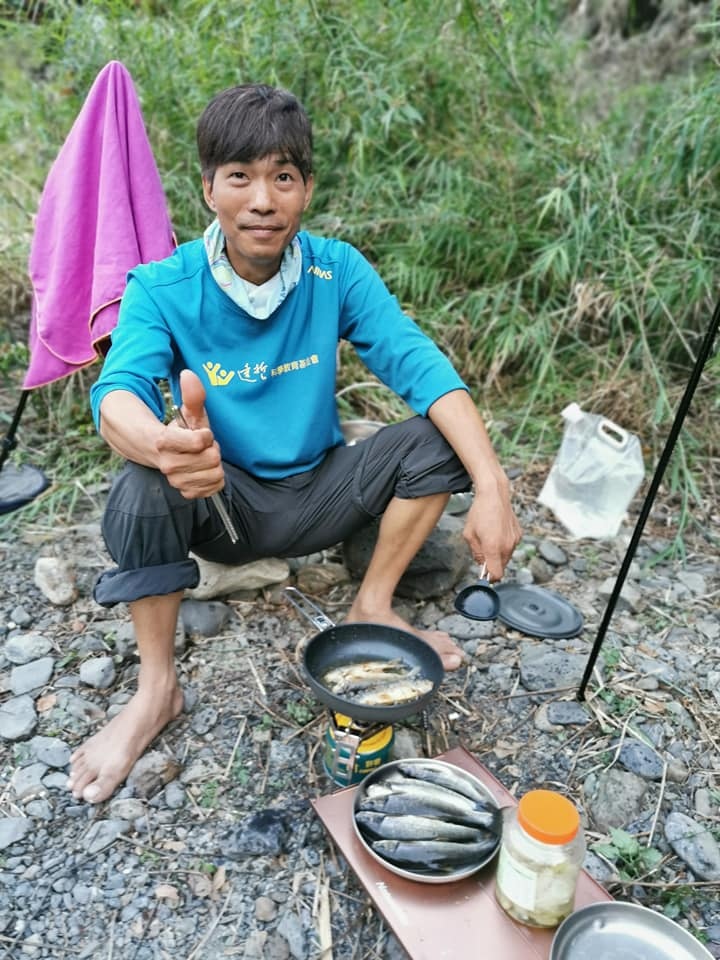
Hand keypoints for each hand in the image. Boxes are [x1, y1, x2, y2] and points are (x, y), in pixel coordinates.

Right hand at [156, 369, 224, 498]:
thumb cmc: (180, 431)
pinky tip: (204, 470)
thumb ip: (192, 396)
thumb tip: (188, 374)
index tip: (201, 433)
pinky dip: (214, 479)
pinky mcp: (186, 492)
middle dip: (212, 450)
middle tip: (203, 447)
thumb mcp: (188, 413)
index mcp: (165, 443)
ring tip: (202, 458)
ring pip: (216, 475)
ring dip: (214, 465)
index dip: (206, 435)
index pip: (200, 442)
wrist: (162, 454)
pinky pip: (214, 488)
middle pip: (213, 459)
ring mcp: (177, 481)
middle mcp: (168, 465)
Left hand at [462, 487, 521, 582]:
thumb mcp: (469, 534)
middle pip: (502, 567)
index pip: (496, 574)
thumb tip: (481, 564)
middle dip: (492, 564)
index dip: (489, 577)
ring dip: (498, 554)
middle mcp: (506, 546)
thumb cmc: (479, 512)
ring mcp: (514, 540)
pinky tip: (496, 533)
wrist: (494, 494)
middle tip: (482, 553)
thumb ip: (476, 552)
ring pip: (506, 557)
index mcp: (493, 547)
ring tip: (489, 539)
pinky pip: (510, 547)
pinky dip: (504, 545)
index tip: (484, 574)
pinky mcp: (518, 534)